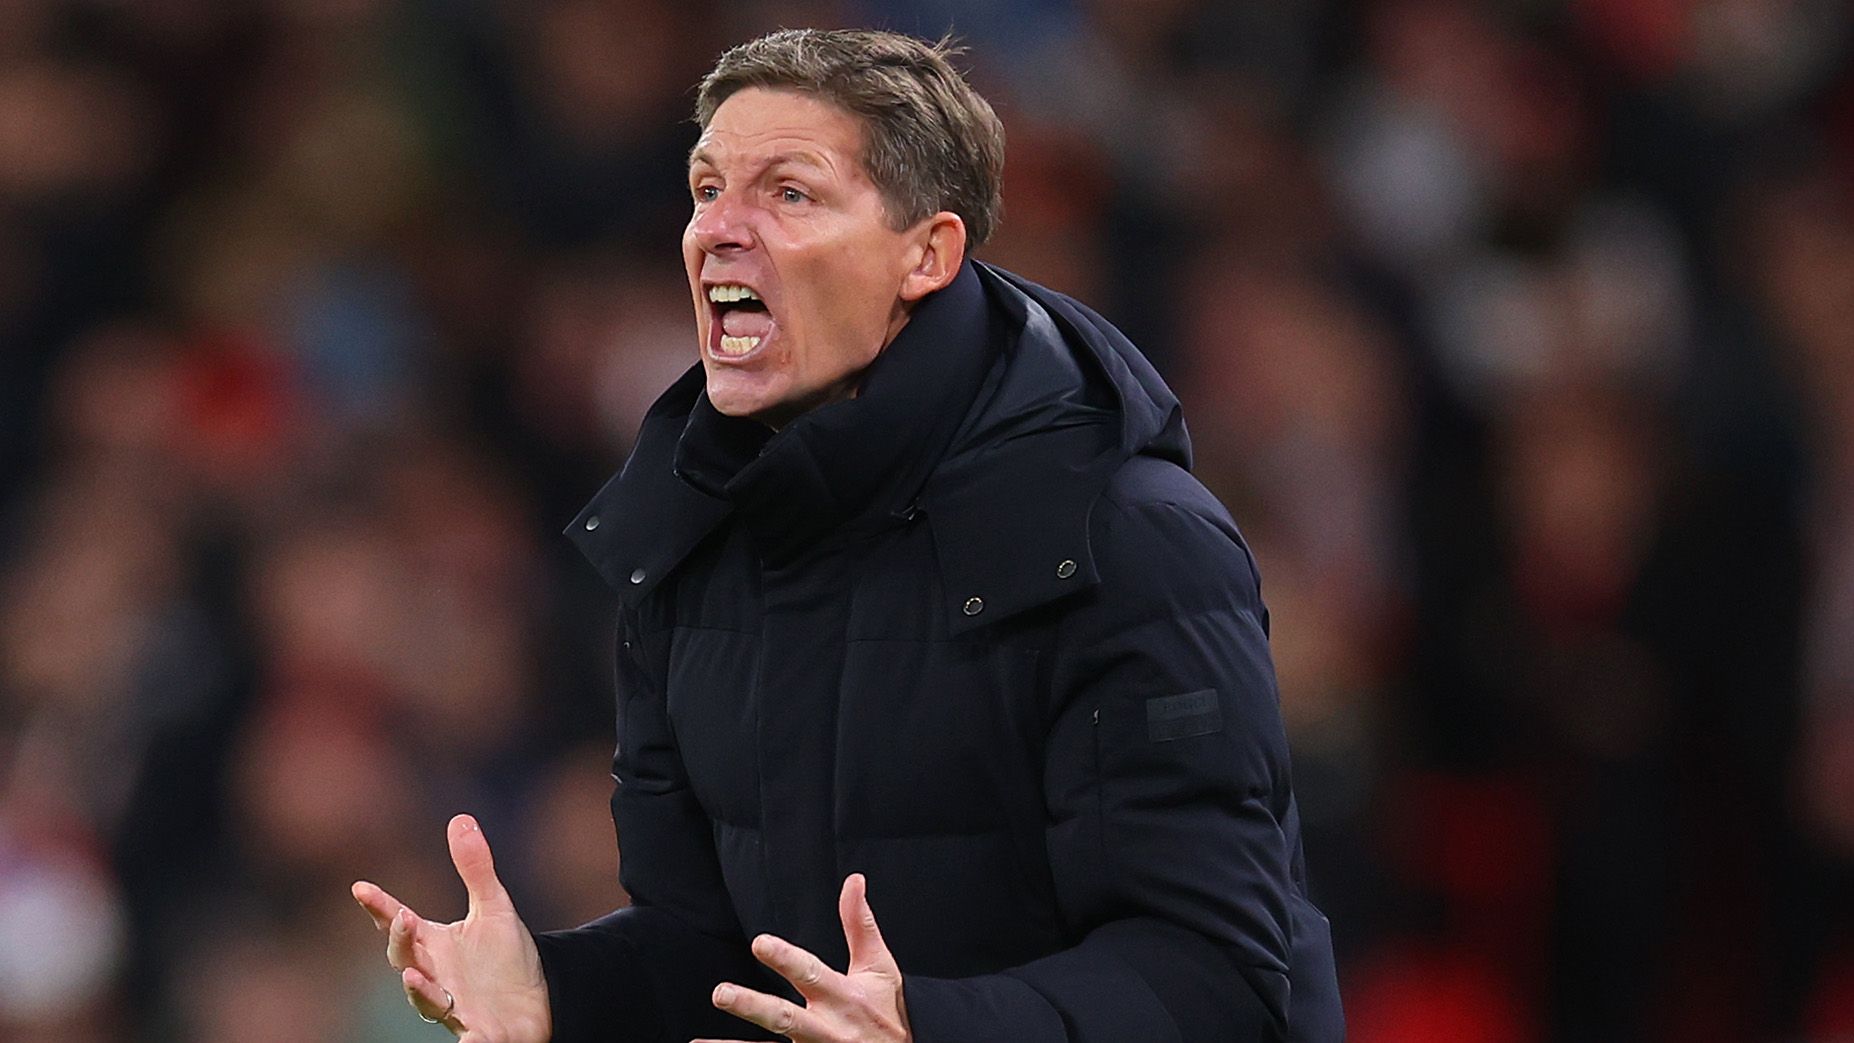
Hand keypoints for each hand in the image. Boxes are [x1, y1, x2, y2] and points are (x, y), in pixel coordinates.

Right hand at [352, 814, 551, 1042]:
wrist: (538, 1001)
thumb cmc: (506, 959)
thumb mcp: (494, 909)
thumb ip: (475, 868)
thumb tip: (460, 817)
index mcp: (436, 945)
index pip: (400, 924)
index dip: (380, 907)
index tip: (361, 887)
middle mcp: (436, 976)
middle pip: (407, 960)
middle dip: (401, 942)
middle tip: (405, 919)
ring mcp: (454, 1007)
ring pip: (428, 1001)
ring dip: (419, 990)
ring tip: (412, 977)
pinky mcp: (479, 1032)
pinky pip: (472, 1039)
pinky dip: (471, 1042)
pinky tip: (474, 1039)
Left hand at [697, 873, 909, 1042]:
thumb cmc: (887, 1012)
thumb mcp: (880, 967)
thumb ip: (860, 924)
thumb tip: (854, 881)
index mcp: (844, 997)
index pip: (810, 973)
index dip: (785, 958)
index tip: (759, 943)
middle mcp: (827, 1029)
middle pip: (785, 1018)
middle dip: (752, 1006)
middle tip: (721, 993)